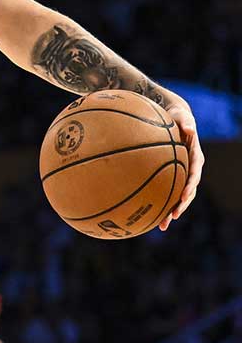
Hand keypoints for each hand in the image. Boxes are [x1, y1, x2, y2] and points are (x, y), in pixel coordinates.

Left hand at [160, 101, 202, 230]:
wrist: (175, 119)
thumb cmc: (177, 117)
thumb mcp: (183, 117)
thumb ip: (186, 122)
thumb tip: (190, 127)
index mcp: (195, 158)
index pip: (195, 175)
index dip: (190, 187)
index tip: (184, 196)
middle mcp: (190, 169)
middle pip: (188, 191)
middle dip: (181, 205)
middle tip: (173, 216)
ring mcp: (181, 174)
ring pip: (178, 196)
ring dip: (171, 210)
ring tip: (162, 225)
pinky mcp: (170, 175)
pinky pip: (165, 191)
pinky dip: (159, 202)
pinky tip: (147, 214)